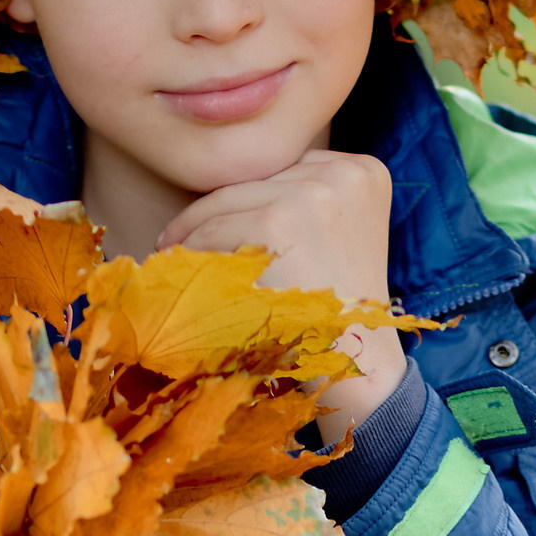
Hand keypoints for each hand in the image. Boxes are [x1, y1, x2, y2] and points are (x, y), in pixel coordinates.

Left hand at [158, 150, 406, 438]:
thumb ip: (306, 197)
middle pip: (255, 180)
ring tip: (172, 252)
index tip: (219, 220)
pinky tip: (184, 271)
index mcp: (364, 171)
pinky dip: (191, 252)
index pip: (286, 171)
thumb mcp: (341, 233)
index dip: (249, 201)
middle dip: (218, 212)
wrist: (358, 364)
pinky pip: (213, 229)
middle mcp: (344, 174)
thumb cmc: (338, 308)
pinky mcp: (279, 221)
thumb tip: (227, 183)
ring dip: (193, 231)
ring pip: (227, 200)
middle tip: (177, 237)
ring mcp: (313, 194)